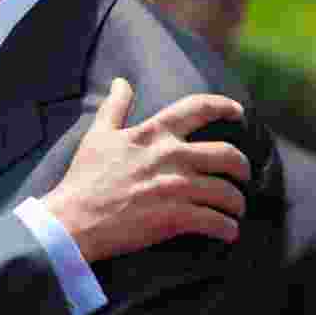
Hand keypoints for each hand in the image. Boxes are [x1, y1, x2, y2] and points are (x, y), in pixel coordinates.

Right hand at [44, 78, 249, 261]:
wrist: (73, 220)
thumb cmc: (83, 178)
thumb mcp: (97, 136)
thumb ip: (114, 107)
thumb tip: (121, 82)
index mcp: (152, 135)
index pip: (198, 108)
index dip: (224, 106)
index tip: (237, 111)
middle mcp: (170, 157)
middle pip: (228, 155)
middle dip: (242, 167)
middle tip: (241, 176)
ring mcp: (175, 188)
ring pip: (228, 193)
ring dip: (236, 204)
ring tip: (233, 210)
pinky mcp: (176, 218)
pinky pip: (218, 223)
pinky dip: (227, 229)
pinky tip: (226, 232)